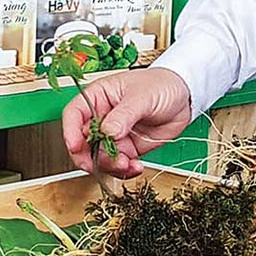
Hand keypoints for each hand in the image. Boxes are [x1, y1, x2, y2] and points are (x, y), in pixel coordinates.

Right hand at [59, 68, 193, 179]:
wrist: (185, 97)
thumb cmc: (162, 84)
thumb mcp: (142, 96)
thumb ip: (124, 115)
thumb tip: (108, 131)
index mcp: (99, 97)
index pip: (74, 114)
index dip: (70, 132)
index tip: (76, 146)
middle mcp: (102, 117)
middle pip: (83, 142)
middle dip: (92, 156)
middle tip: (106, 162)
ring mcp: (114, 135)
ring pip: (100, 157)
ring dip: (110, 166)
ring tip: (128, 164)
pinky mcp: (127, 148)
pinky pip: (118, 164)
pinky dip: (124, 171)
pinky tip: (136, 167)